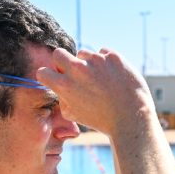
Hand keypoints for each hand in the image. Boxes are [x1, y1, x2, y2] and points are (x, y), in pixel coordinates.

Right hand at [36, 48, 154, 135]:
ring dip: (88, 64)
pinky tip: (113, 77)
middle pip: (58, 53)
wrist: (131, 118)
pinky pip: (103, 53)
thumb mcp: (75, 114)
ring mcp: (96, 61)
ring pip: (84, 54)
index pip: (43, 72)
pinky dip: (106, 63)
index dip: (49, 77)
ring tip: (101, 81)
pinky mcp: (112, 56)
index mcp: (65, 86)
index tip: (56, 79)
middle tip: (74, 73)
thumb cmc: (102, 119)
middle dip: (63, 62)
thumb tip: (59, 85)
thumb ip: (63, 98)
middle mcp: (77, 70)